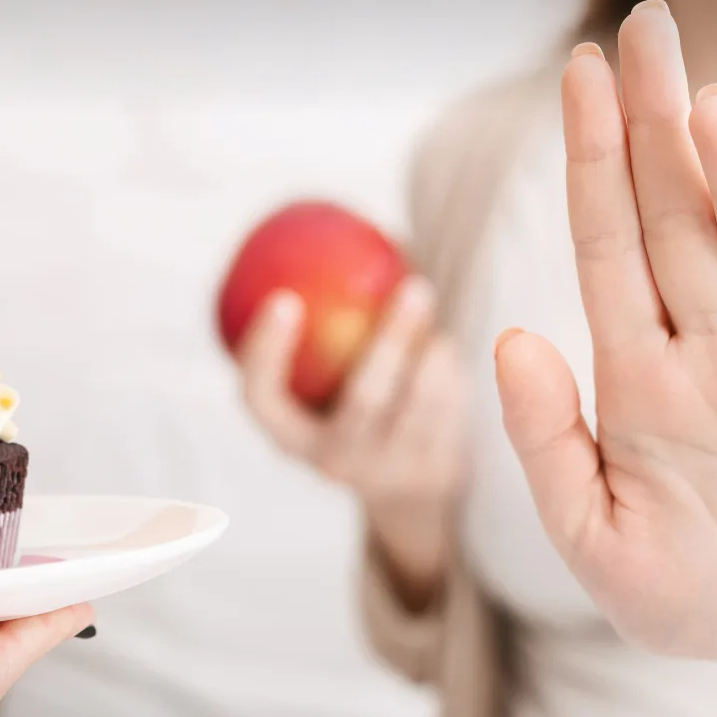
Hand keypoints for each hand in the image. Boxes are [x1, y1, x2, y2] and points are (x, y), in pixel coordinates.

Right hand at [238, 277, 468, 605]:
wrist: (407, 488)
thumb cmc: (357, 403)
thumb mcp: (326, 378)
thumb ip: (323, 320)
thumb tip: (337, 228)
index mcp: (290, 436)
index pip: (261, 398)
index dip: (265, 353)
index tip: (284, 297)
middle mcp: (334, 461)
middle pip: (365, 399)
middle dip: (393, 341)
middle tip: (416, 286)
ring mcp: (388, 471)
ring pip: (421, 406)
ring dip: (438, 352)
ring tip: (439, 312)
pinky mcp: (432, 471)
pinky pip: (452, 413)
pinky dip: (456, 371)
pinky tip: (451, 344)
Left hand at [494, 1, 716, 660]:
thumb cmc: (670, 590)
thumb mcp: (588, 532)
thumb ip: (546, 439)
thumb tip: (508, 338)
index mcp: (637, 376)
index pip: (608, 248)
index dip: (592, 163)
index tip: (578, 77)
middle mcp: (708, 355)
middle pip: (678, 223)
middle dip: (655, 132)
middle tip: (642, 33)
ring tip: (706, 102)